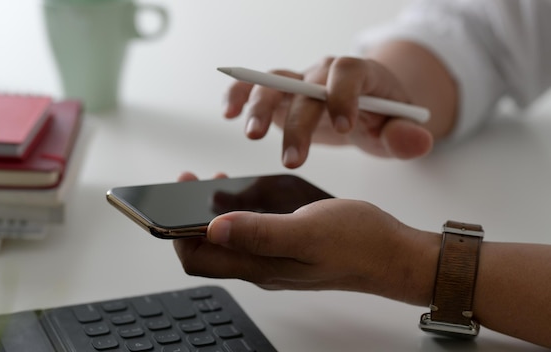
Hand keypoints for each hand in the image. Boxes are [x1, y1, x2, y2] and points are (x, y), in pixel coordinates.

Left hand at [174, 173, 438, 304]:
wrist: (392, 254)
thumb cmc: (357, 242)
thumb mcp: (306, 231)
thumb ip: (259, 232)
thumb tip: (213, 228)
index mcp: (260, 266)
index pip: (198, 259)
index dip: (177, 233)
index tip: (174, 197)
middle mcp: (261, 266)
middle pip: (206, 251)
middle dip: (188, 219)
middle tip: (192, 182)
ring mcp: (274, 259)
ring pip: (226, 242)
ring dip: (212, 214)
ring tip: (215, 181)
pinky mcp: (287, 248)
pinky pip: (248, 234)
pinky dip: (236, 213)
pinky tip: (246, 193)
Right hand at [224, 39, 460, 167]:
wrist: (364, 110)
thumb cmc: (382, 121)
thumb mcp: (399, 131)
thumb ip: (407, 137)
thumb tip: (416, 140)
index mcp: (359, 75)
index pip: (348, 73)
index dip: (343, 95)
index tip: (343, 126)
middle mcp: (324, 73)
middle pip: (307, 87)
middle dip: (299, 123)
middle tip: (293, 161)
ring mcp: (299, 81)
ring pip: (275, 83)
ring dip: (260, 107)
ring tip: (253, 136)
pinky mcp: (280, 95)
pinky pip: (254, 87)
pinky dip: (239, 95)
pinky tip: (227, 112)